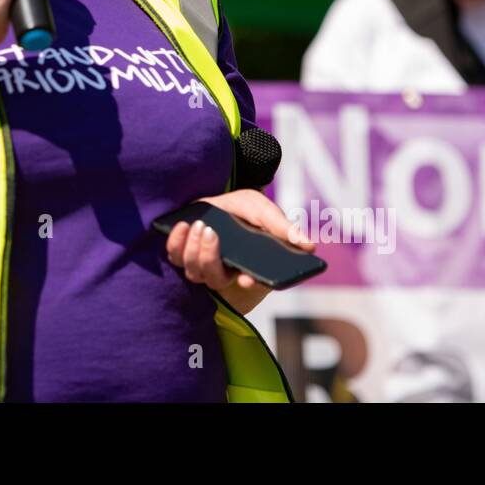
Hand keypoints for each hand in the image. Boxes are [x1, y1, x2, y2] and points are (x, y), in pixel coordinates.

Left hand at [165, 189, 314, 315]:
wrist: (221, 200)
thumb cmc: (246, 210)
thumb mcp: (265, 212)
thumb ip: (284, 227)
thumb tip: (310, 246)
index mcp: (250, 269)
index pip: (252, 284)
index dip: (250, 283)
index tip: (248, 278)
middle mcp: (225, 272)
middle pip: (215, 278)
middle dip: (210, 258)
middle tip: (213, 233)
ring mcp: (202, 265)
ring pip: (193, 271)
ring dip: (194, 249)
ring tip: (199, 225)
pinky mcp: (184, 253)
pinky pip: (174, 256)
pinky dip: (176, 242)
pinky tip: (183, 225)